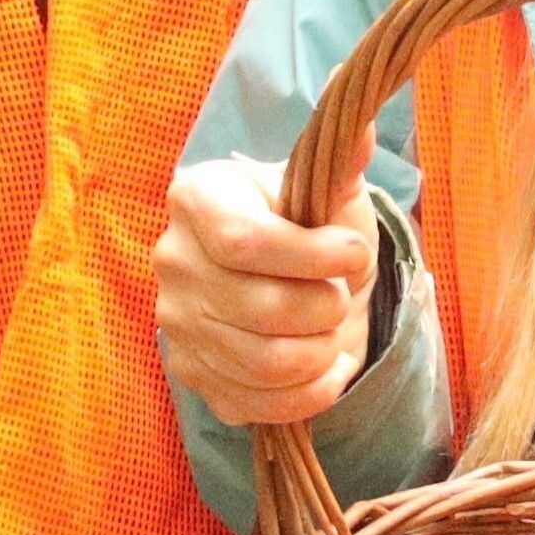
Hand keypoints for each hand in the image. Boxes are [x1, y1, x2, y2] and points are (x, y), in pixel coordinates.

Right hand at [153, 155, 378, 423]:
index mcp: (197, 199)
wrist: (287, 274)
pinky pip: (257, 404)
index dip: (312, 257)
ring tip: (334, 327)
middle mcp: (173, 261)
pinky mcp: (194, 375)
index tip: (354, 253)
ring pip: (263, 363)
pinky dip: (310, 391)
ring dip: (321, 350)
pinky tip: (327, 364)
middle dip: (326, 306)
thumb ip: (342, 162)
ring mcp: (177, 324)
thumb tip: (360, 130)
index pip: (243, 242)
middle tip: (341, 293)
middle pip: (260, 308)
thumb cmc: (310, 224)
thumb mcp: (328, 188)